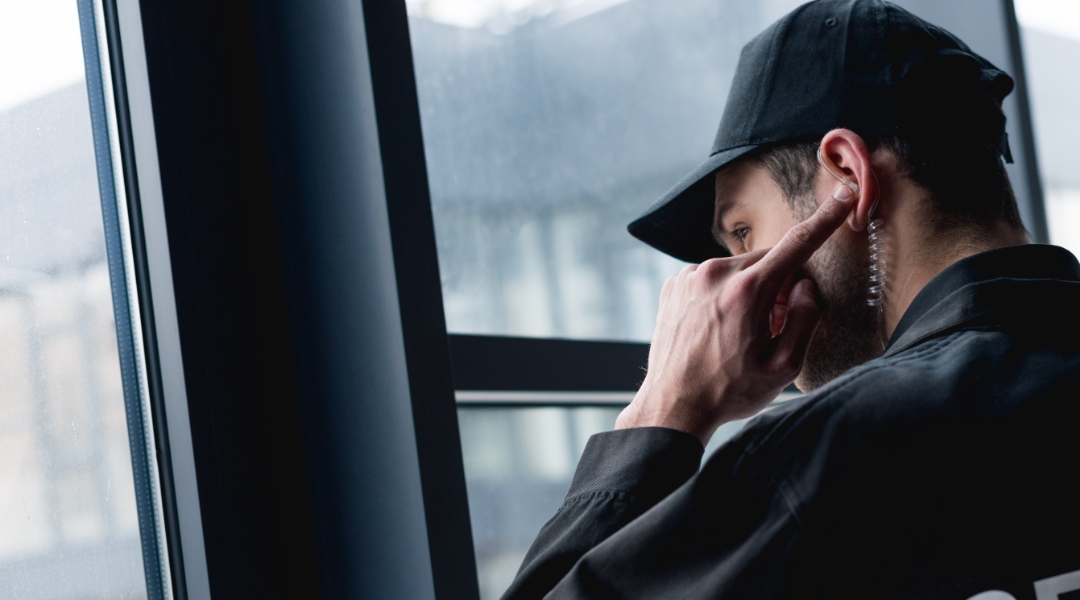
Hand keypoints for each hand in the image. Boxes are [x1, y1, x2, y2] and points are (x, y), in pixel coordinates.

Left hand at [615, 185, 855, 444]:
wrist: (672, 405)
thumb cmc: (730, 391)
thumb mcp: (784, 367)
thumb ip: (806, 319)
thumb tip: (805, 287)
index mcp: (747, 292)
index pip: (797, 245)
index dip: (825, 220)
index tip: (844, 195)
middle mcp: (715, 274)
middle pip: (768, 262)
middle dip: (780, 286)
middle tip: (773, 326)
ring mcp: (690, 276)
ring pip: (740, 269)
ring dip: (750, 291)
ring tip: (740, 333)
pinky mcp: (674, 284)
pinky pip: (713, 278)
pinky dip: (724, 294)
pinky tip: (718, 328)